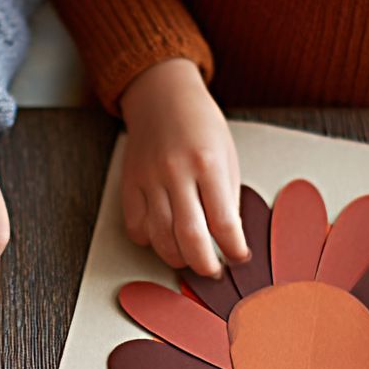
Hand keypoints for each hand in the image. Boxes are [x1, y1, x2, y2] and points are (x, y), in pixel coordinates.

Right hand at [115, 58, 249, 275]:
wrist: (162, 96)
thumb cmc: (200, 125)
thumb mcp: (226, 155)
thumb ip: (227, 197)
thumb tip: (228, 238)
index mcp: (207, 163)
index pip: (223, 222)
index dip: (234, 249)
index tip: (239, 257)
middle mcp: (175, 172)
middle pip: (189, 237)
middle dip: (205, 265)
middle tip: (214, 271)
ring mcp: (148, 179)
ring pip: (160, 238)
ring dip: (178, 258)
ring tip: (191, 259)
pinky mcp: (129, 183)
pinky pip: (136, 227)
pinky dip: (150, 241)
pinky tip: (163, 237)